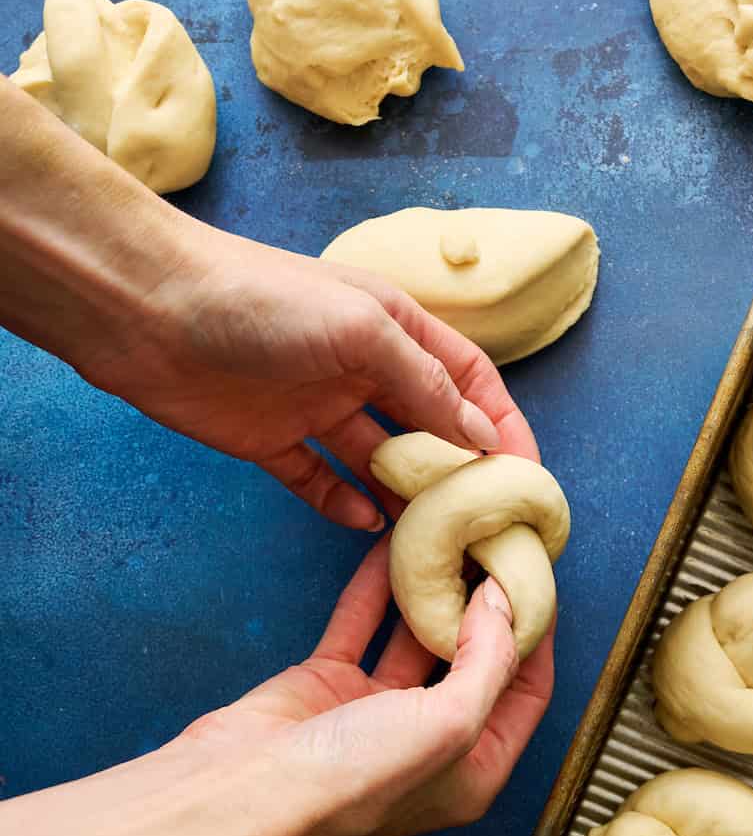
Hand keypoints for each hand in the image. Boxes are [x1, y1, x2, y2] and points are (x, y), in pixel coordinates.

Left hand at [77, 224, 538, 528]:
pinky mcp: (272, 441)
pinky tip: (364, 524)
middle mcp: (363, 368)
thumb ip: (426, 384)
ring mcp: (318, 406)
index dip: (500, 423)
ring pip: (380, 460)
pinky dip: (343, 503)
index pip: (468, 380)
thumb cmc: (262, 301)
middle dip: (458, 468)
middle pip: (429, 425)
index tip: (524, 474)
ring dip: (405, 495)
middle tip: (481, 517)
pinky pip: (320, 480)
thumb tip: (482, 438)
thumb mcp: (363, 332)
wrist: (145, 306)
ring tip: (432, 534)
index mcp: (394, 329)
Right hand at [176, 536, 553, 835]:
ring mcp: (377, 713)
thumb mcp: (449, 725)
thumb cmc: (353, 781)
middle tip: (500, 550)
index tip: (540, 582)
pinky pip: (362, 624)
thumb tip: (504, 602)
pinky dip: (377, 588)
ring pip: (416, 637)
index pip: (526, 693)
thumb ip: (488, 661)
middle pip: (474, 661)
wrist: (240, 795)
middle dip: (488, 608)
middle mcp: (430, 744)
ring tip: (454, 539)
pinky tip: (394, 546)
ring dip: (433, 592)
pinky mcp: (329, 685)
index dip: (537, 637)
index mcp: (473, 771)